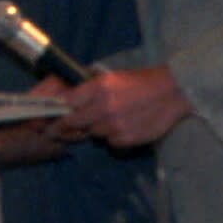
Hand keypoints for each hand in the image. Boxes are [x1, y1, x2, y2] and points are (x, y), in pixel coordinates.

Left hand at [56, 66, 192, 147]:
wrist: (170, 92)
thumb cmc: (141, 83)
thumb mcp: (112, 79)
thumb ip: (91, 91)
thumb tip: (70, 102)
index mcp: (98, 87)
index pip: (67, 103)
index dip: (58, 112)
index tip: (51, 119)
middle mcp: (103, 106)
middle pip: (76, 122)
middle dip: (72, 125)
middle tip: (70, 127)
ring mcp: (115, 124)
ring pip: (95, 133)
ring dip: (98, 130)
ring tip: (114, 120)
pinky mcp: (127, 138)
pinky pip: (112, 143)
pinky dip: (115, 139)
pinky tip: (126, 128)